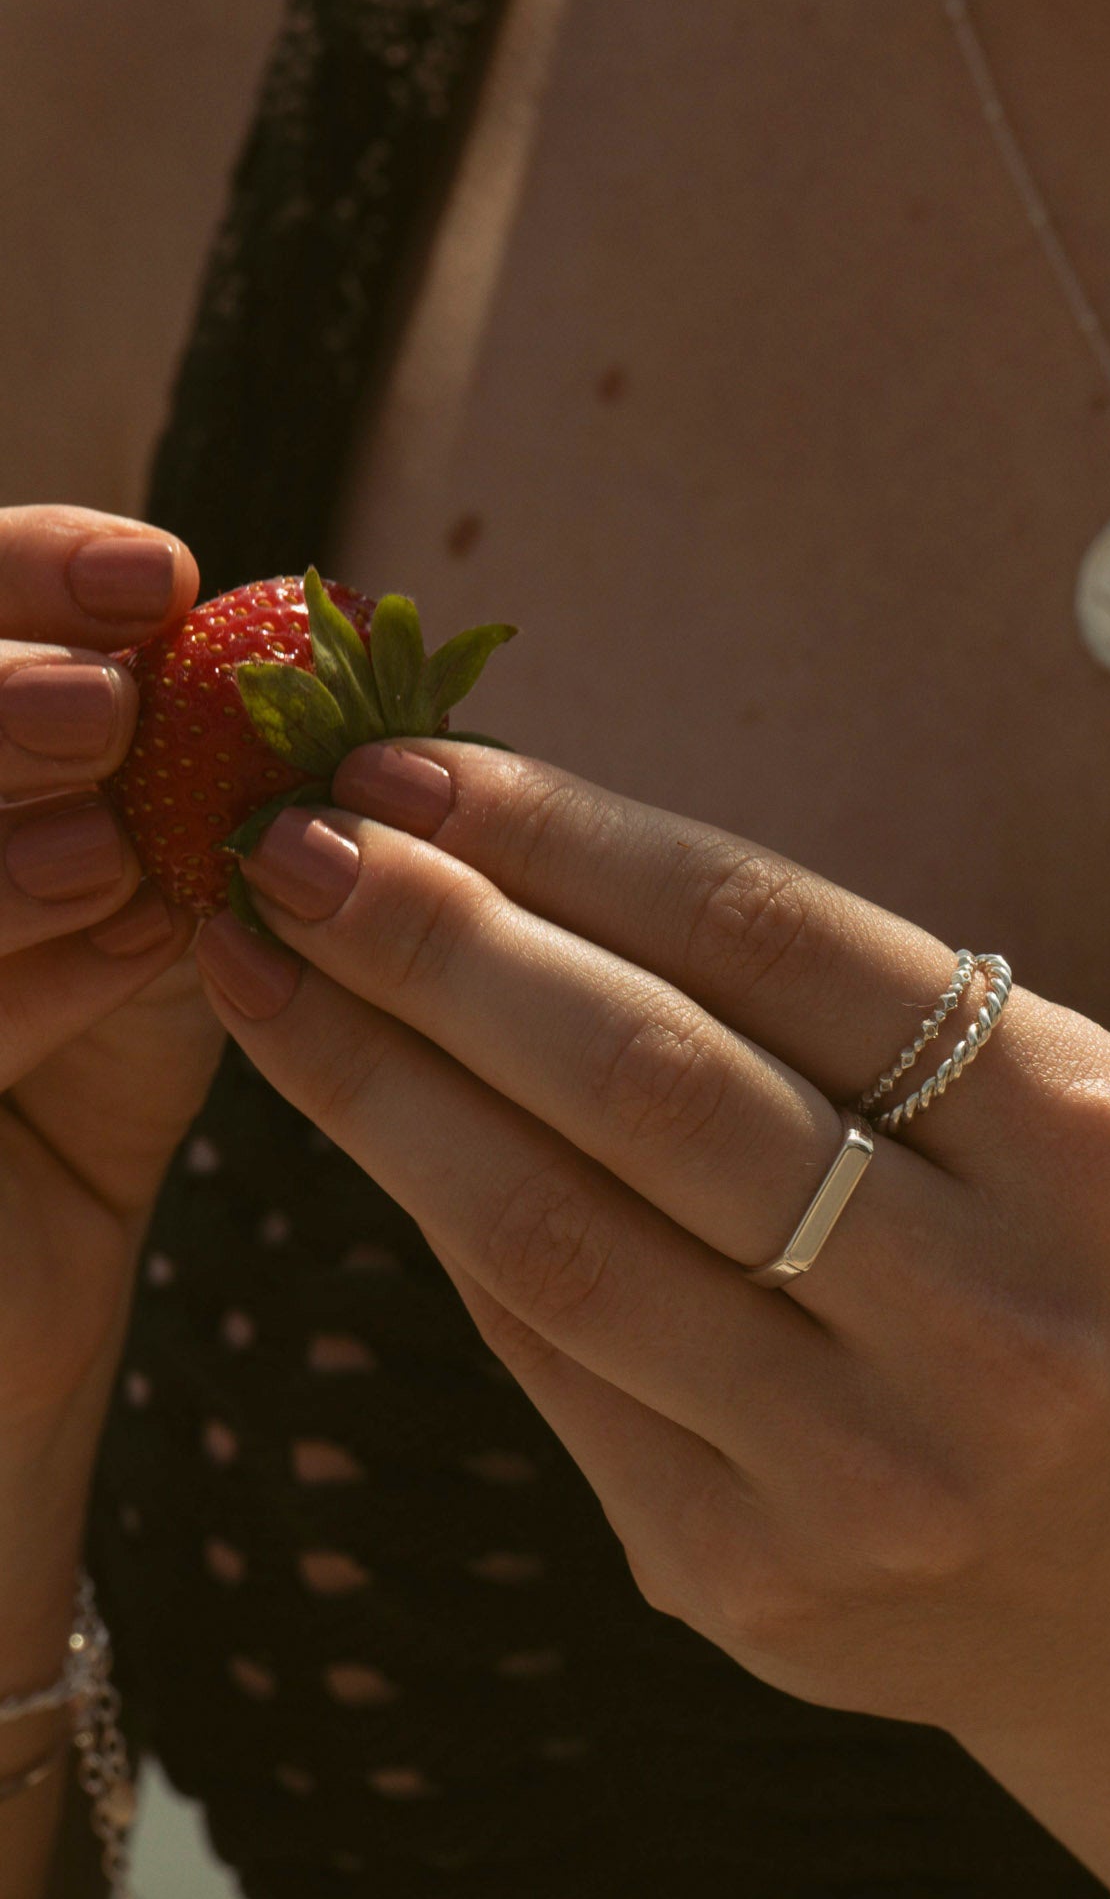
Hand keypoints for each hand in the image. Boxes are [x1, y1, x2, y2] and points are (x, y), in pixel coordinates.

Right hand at [0, 508, 212, 1441]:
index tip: (160, 572)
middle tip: (111, 693)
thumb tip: (292, 654)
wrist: (5, 1329)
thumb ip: (180, 811)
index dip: (19, 569)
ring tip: (106, 784)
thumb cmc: (68, 1098)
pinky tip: (120, 914)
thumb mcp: (130, 930)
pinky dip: (16, 949)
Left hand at [190, 738, 1109, 1766]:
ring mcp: (871, 1476)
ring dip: (381, 1084)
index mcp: (1100, 1156)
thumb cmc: (1106, 1290)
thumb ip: (863, 1018)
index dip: (568, 838)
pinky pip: (554, 1367)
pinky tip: (374, 1125)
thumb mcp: (1073, 1119)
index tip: (409, 763)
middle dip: (437, 944)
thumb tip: (538, 868)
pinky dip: (447, 1225)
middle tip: (284, 841)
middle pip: (653, 1087)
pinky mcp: (758, 1585)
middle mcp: (999, 1326)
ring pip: (560, 1239)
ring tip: (268, 967)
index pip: (782, 943)